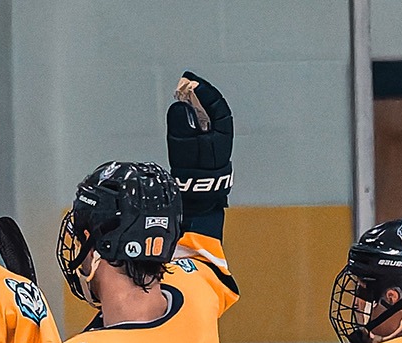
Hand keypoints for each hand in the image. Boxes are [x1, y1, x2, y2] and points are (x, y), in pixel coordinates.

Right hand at [168, 71, 233, 217]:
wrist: (198, 202)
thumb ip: (182, 127)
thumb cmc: (195, 180)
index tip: (191, 81)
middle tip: (186, 84)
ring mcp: (214, 143)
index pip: (216, 104)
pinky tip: (185, 114)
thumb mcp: (185, 150)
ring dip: (195, 105)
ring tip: (183, 95)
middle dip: (199, 95)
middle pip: (212, 109)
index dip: (204, 91)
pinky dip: (193, 116)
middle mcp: (220, 137)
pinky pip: (202, 126)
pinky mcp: (206, 149)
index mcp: (220, 135)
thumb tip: (181, 107)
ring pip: (207, 117)